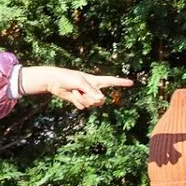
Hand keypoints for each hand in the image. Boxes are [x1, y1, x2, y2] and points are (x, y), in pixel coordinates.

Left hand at [19, 66, 133, 109]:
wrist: (54, 81)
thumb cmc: (67, 78)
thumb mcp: (80, 83)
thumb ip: (91, 92)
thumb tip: (101, 101)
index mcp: (96, 80)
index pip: (111, 81)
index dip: (121, 82)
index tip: (132, 83)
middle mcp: (93, 88)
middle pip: (101, 100)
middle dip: (91, 99)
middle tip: (81, 91)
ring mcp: (86, 95)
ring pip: (91, 105)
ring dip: (82, 100)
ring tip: (74, 91)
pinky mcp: (79, 100)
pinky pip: (83, 107)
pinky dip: (77, 103)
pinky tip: (71, 96)